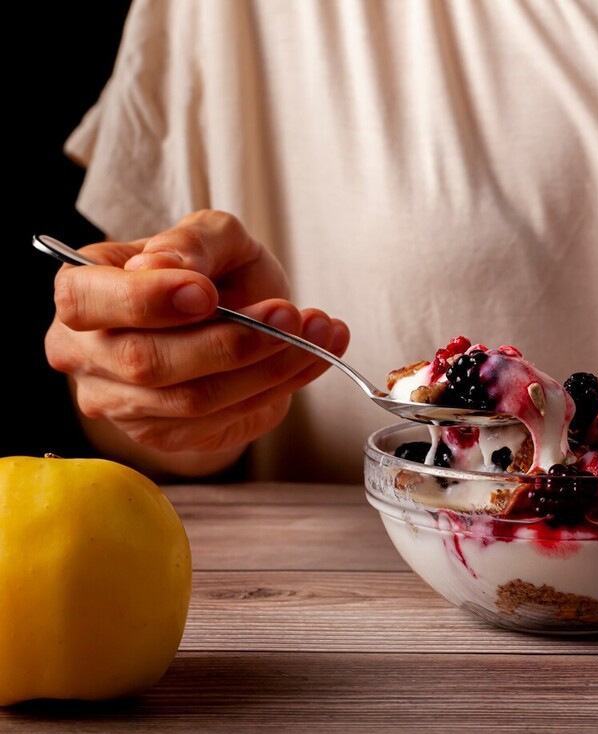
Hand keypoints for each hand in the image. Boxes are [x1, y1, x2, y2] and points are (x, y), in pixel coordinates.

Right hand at [44, 210, 350, 477]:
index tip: (208, 293)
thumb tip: (163, 265)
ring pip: (194, 398)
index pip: (87, 300)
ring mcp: (122, 403)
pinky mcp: (164, 436)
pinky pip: (223, 419)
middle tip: (290, 314)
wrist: (242, 321)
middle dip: (229, 340)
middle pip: (145, 360)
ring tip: (320, 332)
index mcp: (83, 290)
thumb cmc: (217, 276)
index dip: (146, 299)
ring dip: (270, 365)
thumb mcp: (216, 239)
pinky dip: (279, 386)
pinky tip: (313, 357)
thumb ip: (193, 242)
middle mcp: (87, 352)